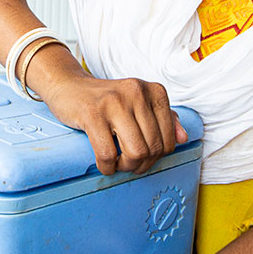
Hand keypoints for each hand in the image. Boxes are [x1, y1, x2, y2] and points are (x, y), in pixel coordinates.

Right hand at [41, 73, 188, 174]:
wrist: (69, 86)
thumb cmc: (106, 100)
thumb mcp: (139, 104)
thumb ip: (165, 118)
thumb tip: (183, 139)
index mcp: (153, 90)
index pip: (169, 139)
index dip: (156, 157)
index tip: (142, 157)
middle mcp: (137, 92)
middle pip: (152, 148)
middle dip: (140, 165)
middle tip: (127, 163)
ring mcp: (114, 101)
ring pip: (135, 152)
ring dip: (125, 167)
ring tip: (117, 163)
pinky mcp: (92, 113)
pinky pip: (107, 153)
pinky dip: (107, 166)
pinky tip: (104, 163)